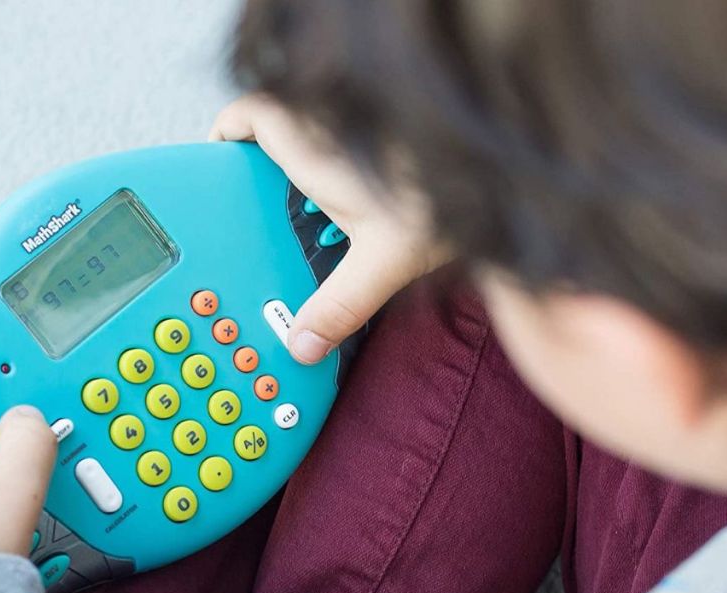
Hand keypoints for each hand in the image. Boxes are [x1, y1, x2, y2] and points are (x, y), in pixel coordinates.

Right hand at [210, 94, 445, 362]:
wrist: (506, 170)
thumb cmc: (451, 195)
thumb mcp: (383, 262)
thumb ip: (340, 307)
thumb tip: (304, 344)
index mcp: (313, 145)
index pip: (249, 113)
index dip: (227, 132)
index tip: (220, 158)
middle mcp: (332, 127)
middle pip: (277, 126)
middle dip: (265, 161)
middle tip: (265, 204)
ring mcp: (359, 129)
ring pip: (313, 133)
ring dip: (304, 167)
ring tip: (309, 216)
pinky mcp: (389, 138)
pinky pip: (344, 145)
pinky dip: (338, 170)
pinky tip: (355, 211)